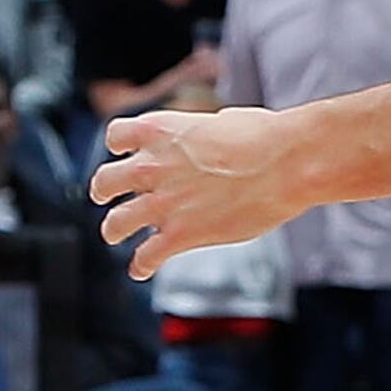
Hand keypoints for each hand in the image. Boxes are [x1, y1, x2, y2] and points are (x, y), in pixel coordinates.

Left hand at [93, 103, 317, 279]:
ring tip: (116, 235)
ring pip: (116, 223)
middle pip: (105, 182)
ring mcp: (163, 203)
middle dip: (103, 191)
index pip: (116, 137)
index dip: (119, 148)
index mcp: (159, 131)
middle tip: (105, 197)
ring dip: (114, 230)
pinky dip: (141, 265)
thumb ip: (199, 136)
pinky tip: (142, 269)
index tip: (124, 155)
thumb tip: (204, 144)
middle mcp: (151, 166)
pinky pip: (145, 257)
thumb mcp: (220, 122)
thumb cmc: (264, 136)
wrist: (287, 163)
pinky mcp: (180, 235)